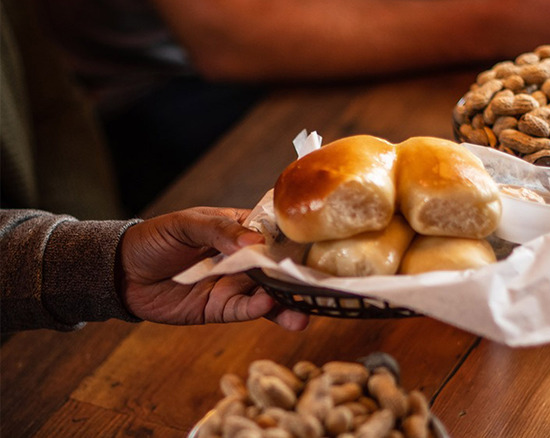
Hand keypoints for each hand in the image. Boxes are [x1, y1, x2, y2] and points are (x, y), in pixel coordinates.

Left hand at [118, 207, 308, 329]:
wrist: (121, 273)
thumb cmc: (155, 239)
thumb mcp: (186, 224)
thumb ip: (220, 231)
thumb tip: (256, 242)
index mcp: (240, 230)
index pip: (275, 234)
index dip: (297, 240)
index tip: (320, 246)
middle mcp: (244, 260)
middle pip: (278, 268)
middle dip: (299, 277)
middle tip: (322, 285)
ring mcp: (234, 285)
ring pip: (269, 294)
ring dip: (288, 302)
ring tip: (305, 310)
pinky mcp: (221, 309)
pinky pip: (245, 311)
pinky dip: (259, 311)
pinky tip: (269, 308)